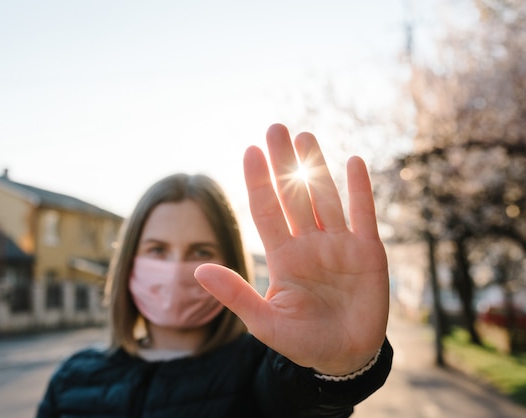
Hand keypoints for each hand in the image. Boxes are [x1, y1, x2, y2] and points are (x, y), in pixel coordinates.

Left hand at [195, 123, 388, 374]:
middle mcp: (309, 243)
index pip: (267, 211)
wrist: (346, 358)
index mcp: (283, 257)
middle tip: (275, 128)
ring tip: (304, 136)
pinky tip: (353, 162)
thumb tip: (199, 268)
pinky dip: (360, 190)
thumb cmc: (303, 342)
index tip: (250, 151)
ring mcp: (339, 244)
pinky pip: (364, 214)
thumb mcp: (265, 322)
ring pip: (325, 197)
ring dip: (317, 167)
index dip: (259, 182)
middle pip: (294, 194)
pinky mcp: (368, 251)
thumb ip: (235, 294)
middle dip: (284, 163)